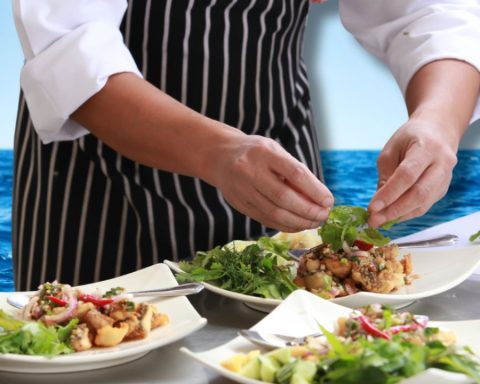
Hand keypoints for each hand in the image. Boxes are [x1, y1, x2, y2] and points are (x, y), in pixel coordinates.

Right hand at [206, 134, 333, 231]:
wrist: (220, 156)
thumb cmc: (256, 153)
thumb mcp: (275, 151)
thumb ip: (294, 172)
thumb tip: (320, 199)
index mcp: (265, 152)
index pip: (295, 173)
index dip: (314, 190)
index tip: (328, 201)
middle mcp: (251, 170)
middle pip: (284, 197)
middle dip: (308, 211)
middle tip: (324, 216)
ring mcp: (242, 189)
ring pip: (274, 213)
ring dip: (299, 222)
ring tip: (314, 222)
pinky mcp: (239, 204)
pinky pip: (265, 220)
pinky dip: (285, 225)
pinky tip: (298, 225)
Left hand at [368, 118, 458, 226]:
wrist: (437, 132)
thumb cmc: (409, 139)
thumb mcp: (391, 150)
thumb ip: (386, 175)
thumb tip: (379, 203)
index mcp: (427, 147)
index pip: (407, 175)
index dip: (389, 193)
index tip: (372, 207)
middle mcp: (442, 163)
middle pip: (419, 193)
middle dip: (394, 210)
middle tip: (374, 220)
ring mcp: (446, 178)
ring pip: (423, 203)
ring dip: (399, 215)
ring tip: (379, 221)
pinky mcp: (443, 189)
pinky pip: (425, 205)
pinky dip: (406, 213)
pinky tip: (391, 216)